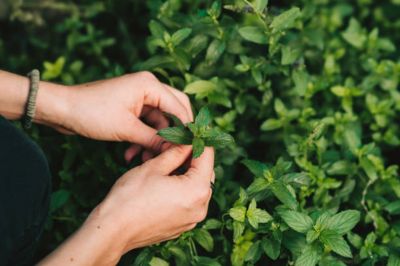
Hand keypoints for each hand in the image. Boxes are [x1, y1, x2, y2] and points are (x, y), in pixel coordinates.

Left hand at [38, 71, 192, 157]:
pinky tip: (132, 154)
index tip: (190, 149)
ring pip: (159, 121)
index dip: (185, 130)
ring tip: (145, 159)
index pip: (179, 107)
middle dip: (172, 134)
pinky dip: (143, 139)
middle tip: (175, 153)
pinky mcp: (131, 107)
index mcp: (150, 85)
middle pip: (174, 112)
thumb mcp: (126, 129)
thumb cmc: (91, 113)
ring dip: (154, 140)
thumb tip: (176, 149)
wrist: (62, 110)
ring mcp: (140, 97)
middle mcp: (148, 88)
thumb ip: (154, 138)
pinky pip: (146, 124)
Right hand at [38, 145, 214, 264]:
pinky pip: (189, 203)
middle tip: (177, 146)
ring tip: (168, 164)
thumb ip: (176, 152)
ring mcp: (191, 220)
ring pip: (197, 189)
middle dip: (193, 158)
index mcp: (197, 190)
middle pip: (206, 174)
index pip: (207, 156)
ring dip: (188, 174)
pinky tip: (166, 182)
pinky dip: (183, 190)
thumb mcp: (154, 167)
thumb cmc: (130, 198)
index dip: (198, 141)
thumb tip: (187, 142)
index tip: (189, 132)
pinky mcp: (182, 226)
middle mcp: (200, 208)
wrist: (112, 231)